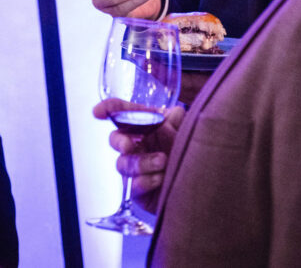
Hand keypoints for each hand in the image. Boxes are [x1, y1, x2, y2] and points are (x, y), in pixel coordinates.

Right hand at [93, 98, 184, 212]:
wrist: (203, 188)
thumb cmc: (193, 155)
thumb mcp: (188, 136)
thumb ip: (178, 125)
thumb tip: (171, 116)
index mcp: (147, 125)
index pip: (124, 113)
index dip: (109, 109)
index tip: (98, 112)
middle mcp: (138, 145)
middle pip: (116, 138)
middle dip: (118, 141)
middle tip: (128, 146)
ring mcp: (136, 168)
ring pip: (123, 164)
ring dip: (142, 162)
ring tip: (163, 162)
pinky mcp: (139, 191)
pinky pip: (134, 185)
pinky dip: (147, 180)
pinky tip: (162, 179)